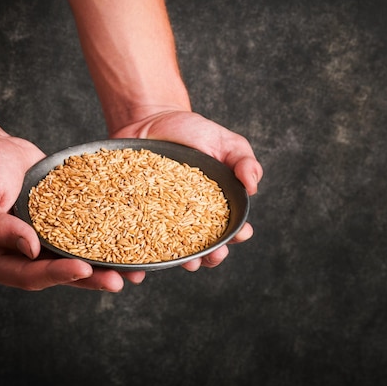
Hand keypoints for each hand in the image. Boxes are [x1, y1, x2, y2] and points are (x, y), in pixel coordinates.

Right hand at [0, 134, 145, 290]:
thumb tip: (30, 249)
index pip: (29, 276)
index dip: (57, 275)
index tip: (84, 269)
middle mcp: (20, 257)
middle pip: (58, 274)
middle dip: (90, 278)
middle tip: (118, 280)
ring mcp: (41, 242)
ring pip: (76, 259)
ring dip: (104, 266)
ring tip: (134, 270)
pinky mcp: (58, 225)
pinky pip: (83, 235)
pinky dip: (104, 240)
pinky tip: (130, 242)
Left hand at [110, 110, 263, 270]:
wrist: (151, 119)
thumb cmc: (194, 132)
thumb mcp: (226, 143)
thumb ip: (245, 162)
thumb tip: (252, 186)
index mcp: (215, 208)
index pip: (229, 229)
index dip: (236, 235)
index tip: (240, 234)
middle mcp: (188, 221)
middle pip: (202, 248)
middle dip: (208, 256)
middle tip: (210, 256)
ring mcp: (160, 221)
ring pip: (169, 250)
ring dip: (175, 262)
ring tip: (180, 262)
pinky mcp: (134, 217)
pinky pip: (133, 241)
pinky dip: (134, 258)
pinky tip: (136, 266)